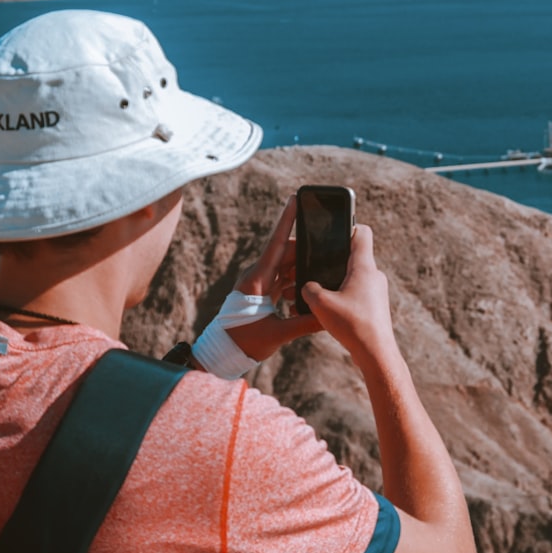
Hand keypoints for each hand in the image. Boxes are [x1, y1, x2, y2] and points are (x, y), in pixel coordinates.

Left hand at [224, 195, 322, 360]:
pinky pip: (283, 278)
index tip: (295, 199)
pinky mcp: (261, 292)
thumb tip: (330, 316)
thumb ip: (305, 323)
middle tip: (329, 250)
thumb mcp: (277, 334)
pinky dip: (296, 281)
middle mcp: (257, 275)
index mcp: (257, 279)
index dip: (287, 220)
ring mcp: (258, 283)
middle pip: (287, 253)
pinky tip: (308, 290)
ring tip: (322, 274)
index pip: (277, 244)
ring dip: (303, 269)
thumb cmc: (244, 343)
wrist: (221, 353)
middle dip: (307, 251)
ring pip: (286, 266)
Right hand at [300, 224, 399, 368]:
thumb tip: (307, 287)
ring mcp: (376, 291)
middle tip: (312, 268)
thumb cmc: (353, 325)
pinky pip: (356, 293)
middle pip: (352, 256)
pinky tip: (327, 310)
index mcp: (364, 266)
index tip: (330, 232)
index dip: (347, 227)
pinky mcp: (374, 306)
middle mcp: (374, 275)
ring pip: (352, 277)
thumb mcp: (320, 304)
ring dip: (334, 282)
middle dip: (330, 260)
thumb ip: (309, 288)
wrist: (376, 353)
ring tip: (316, 294)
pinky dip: (341, 297)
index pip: (361, 232)